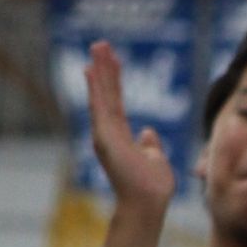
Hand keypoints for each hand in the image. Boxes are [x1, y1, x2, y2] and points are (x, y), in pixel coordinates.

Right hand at [85, 42, 173, 215]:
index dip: (114, 81)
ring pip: (101, 94)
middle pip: (107, 94)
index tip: (112, 60)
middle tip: (100, 44)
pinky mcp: (105, 136)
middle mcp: (109, 133)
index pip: (116, 102)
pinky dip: (95, 86)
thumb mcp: (156, 159)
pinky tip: (91, 68)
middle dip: (104, 68)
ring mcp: (105, 134)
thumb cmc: (153, 187)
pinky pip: (100, 104)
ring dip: (99, 70)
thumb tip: (148, 131)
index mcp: (121, 137)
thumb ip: (150, 144)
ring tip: (97, 46)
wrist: (148, 203)